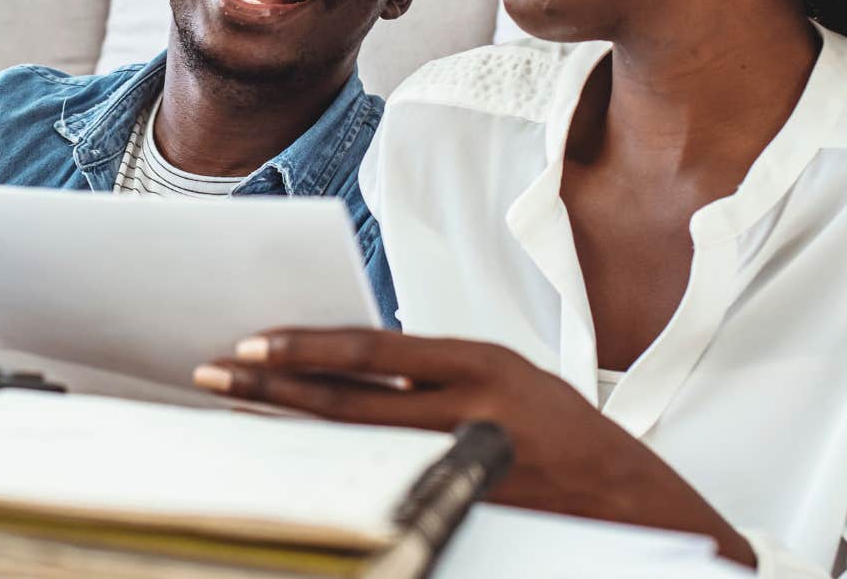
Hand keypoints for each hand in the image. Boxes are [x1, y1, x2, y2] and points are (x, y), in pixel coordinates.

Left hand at [192, 328, 754, 567]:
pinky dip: (331, 466)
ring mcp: (462, 464)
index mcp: (484, 364)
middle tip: (217, 374)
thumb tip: (350, 363)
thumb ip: (434, 370)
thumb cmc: (563, 431)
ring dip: (290, 426)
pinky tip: (293, 460)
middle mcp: (470, 411)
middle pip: (349, 399)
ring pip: (354, 442)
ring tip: (236, 411)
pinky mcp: (460, 503)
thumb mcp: (507, 377)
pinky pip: (379, 480)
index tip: (254, 344)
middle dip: (275, 387)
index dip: (307, 347)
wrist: (630, 499)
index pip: (374, 350)